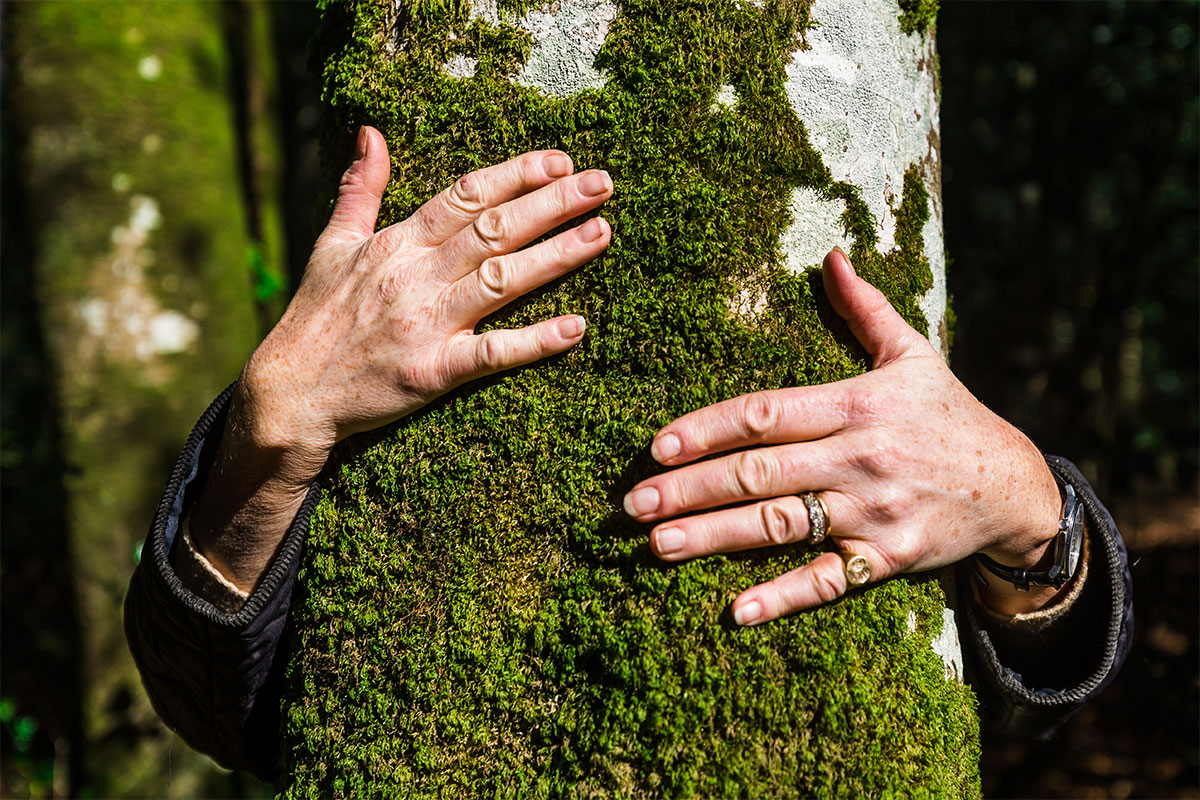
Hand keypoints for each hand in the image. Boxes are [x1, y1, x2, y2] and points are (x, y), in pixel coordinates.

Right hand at [190, 127, 613, 590]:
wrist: (290, 393)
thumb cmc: (315, 317)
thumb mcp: (331, 243)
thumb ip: (360, 189)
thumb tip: (371, 133)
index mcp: (396, 243)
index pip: (465, 196)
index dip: (515, 175)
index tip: (559, 160)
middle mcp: (415, 276)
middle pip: (495, 229)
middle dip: (553, 203)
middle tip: (603, 183)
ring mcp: (426, 324)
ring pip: (502, 280)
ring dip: (556, 256)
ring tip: (601, 233)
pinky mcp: (433, 372)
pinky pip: (492, 354)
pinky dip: (534, 341)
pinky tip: (575, 327)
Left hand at [624, 247, 1063, 624]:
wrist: (1015, 486)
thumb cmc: (950, 415)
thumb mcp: (914, 354)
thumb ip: (867, 309)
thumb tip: (831, 255)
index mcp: (856, 404)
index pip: (764, 412)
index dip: (707, 428)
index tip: (658, 445)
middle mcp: (859, 457)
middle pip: (759, 472)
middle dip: (689, 488)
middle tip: (632, 504)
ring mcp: (872, 511)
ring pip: (780, 526)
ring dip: (714, 537)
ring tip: (657, 546)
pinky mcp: (888, 557)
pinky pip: (829, 580)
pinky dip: (783, 596)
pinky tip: (736, 610)